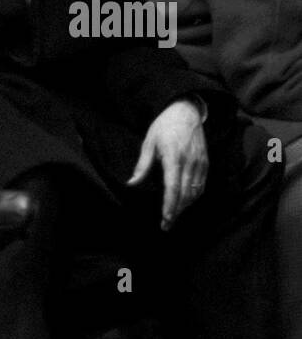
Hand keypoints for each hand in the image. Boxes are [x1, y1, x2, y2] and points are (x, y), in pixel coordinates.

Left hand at [126, 99, 206, 230]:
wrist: (187, 112)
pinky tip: (185, 203)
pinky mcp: (206, 163)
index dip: (169, 206)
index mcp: (174, 157)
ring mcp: (200, 163)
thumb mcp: (149, 143)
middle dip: (176, 212)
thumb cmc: (164, 127)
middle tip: (166, 225)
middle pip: (185, 194)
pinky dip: (193, 197)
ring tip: (173, 217)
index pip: (172, 188)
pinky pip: (201, 186)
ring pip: (195, 192)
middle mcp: (190, 162)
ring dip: (185, 207)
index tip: (165, 220)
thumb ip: (142, 165)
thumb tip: (131, 184)